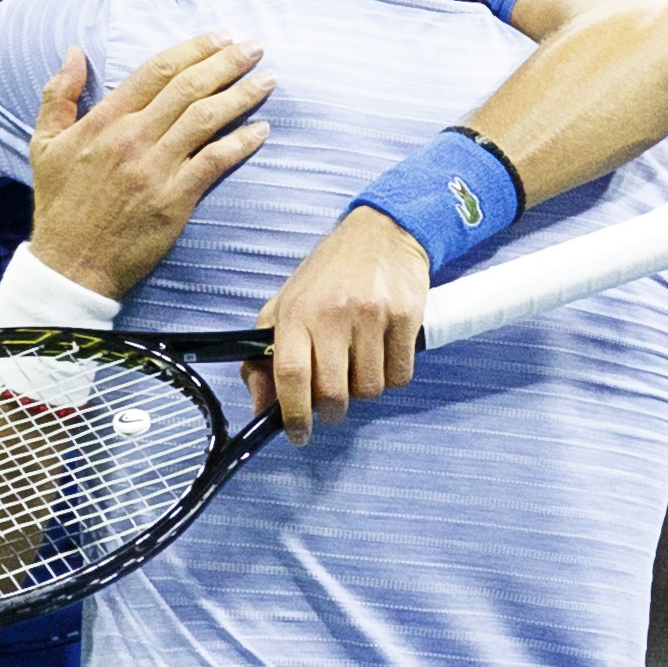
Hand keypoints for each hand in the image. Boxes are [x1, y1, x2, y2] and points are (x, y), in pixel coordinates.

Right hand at [27, 32, 273, 299]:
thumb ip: (58, 95)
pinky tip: (262, 130)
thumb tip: (75, 51)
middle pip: (188, 88)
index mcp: (103, 121)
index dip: (192, 49)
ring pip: (206, 119)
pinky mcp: (173, 200)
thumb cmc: (58, 206)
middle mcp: (131, 138)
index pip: (155, 71)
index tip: (220, 36)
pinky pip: (214, 162)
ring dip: (242, 95)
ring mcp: (155, 169)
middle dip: (226, 62)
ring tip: (268, 79)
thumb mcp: (44, 144)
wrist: (70, 266)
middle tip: (254, 47)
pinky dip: (240, 143)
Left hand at [245, 205, 429, 445]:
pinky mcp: (406, 317)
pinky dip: (392, 375)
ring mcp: (372, 315)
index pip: (289, 374)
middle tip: (334, 398)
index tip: (298, 433)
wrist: (381, 232)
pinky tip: (383, 353)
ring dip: (364, 389)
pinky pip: (400, 375)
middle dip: (333, 409)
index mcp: (297, 312)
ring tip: (359, 362)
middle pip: (334, 393)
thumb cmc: (329, 274)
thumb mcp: (286, 304)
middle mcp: (333, 313)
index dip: (293, 414)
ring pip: (370, 390)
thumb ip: (264, 355)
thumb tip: (260, 407)